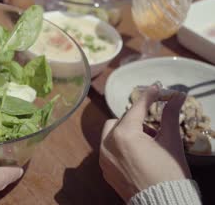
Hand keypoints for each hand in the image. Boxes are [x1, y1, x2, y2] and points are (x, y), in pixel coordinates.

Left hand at [99, 85, 189, 201]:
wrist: (163, 204)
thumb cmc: (169, 173)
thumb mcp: (170, 142)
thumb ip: (169, 116)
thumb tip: (177, 96)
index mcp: (123, 135)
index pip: (136, 109)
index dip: (148, 97)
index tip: (156, 88)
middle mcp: (107, 145)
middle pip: (119, 121)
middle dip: (134, 121)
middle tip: (153, 130)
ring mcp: (104, 159)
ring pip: (111, 135)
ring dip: (125, 133)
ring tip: (146, 144)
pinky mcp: (105, 170)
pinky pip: (109, 150)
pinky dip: (120, 147)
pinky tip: (137, 155)